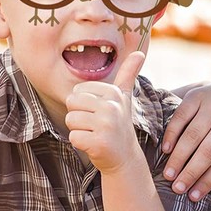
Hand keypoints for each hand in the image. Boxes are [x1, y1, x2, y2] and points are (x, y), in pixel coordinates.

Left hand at [66, 51, 145, 173]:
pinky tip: (94, 145)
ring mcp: (107, 126)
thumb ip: (128, 74)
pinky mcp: (100, 143)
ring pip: (70, 121)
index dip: (83, 105)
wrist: (125, 158)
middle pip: (71, 103)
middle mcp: (112, 107)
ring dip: (79, 130)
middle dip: (78, 117)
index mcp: (114, 93)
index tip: (99, 114)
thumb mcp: (124, 98)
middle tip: (95, 126)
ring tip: (95, 134)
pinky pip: (73, 137)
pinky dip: (80, 143)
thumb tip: (140, 52)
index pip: (77, 91)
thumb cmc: (118, 125)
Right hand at [161, 83, 210, 200]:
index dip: (208, 181)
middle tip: (176, 189)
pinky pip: (181, 118)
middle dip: (191, 172)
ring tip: (168, 175)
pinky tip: (165, 150)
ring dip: (179, 157)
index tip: (193, 196)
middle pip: (208, 151)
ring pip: (193, 136)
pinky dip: (172, 135)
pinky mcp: (196, 97)